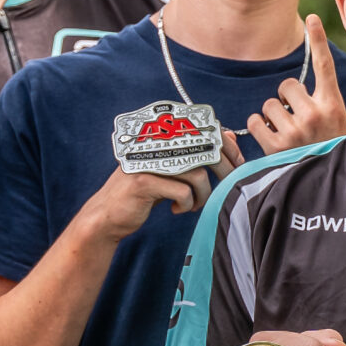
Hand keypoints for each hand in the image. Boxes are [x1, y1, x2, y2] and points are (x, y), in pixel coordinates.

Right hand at [81, 133, 243, 244]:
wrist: (108, 215)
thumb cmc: (144, 191)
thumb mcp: (172, 169)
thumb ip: (196, 152)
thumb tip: (229, 135)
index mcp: (165, 136)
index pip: (206, 130)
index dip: (227, 147)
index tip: (237, 166)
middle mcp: (156, 143)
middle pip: (206, 151)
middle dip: (224, 173)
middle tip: (227, 189)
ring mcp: (149, 161)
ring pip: (198, 175)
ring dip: (203, 195)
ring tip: (194, 204)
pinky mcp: (143, 181)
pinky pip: (183, 192)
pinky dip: (187, 204)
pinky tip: (177, 209)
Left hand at [246, 15, 345, 153]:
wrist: (333, 189)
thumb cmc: (332, 153)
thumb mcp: (338, 124)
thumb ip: (321, 104)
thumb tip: (292, 88)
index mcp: (333, 105)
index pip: (325, 66)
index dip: (318, 40)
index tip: (312, 18)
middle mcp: (316, 114)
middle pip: (286, 86)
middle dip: (286, 100)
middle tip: (297, 119)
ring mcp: (296, 131)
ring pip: (269, 105)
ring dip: (273, 117)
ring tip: (288, 134)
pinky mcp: (277, 147)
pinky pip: (256, 123)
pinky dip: (260, 129)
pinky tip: (273, 141)